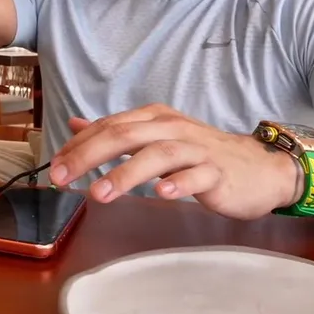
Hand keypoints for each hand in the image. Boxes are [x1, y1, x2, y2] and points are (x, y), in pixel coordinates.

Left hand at [48, 104, 303, 220]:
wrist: (259, 169)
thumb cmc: (201, 156)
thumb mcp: (155, 138)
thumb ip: (116, 132)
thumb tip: (75, 125)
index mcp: (155, 118)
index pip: (109, 126)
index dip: (79, 145)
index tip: (54, 165)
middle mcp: (173, 128)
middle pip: (126, 136)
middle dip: (89, 156)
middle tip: (62, 177)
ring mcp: (197, 150)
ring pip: (158, 155)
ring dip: (126, 174)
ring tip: (100, 193)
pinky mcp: (218, 173)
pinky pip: (197, 176)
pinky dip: (179, 183)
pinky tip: (162, 194)